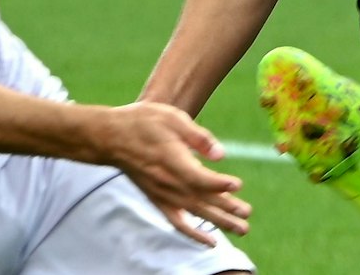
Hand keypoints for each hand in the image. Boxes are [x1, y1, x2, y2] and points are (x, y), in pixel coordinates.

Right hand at [104, 102, 249, 241]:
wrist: (112, 137)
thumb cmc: (144, 122)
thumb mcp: (173, 118)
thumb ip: (199, 137)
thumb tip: (221, 155)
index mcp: (173, 162)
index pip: (200, 180)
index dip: (220, 184)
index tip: (237, 185)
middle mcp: (169, 184)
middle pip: (203, 201)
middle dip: (228, 209)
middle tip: (247, 213)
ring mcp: (163, 195)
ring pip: (195, 214)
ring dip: (220, 222)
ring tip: (242, 229)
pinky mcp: (158, 200)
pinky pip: (178, 223)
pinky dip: (194, 234)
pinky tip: (211, 242)